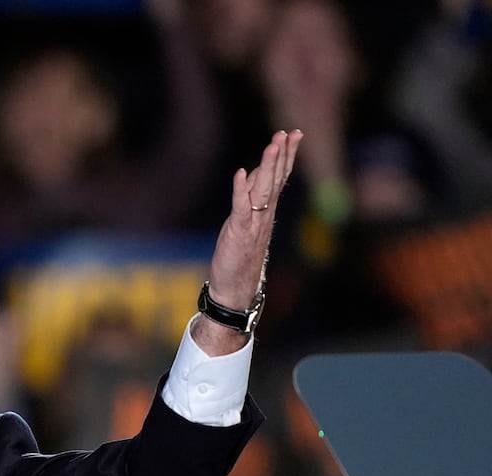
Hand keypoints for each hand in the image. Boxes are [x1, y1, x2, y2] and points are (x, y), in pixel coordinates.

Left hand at [192, 129, 301, 354]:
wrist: (234, 289)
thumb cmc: (238, 258)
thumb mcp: (245, 223)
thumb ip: (250, 200)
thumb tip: (253, 175)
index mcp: (266, 211)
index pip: (279, 178)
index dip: (286, 156)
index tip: (293, 134)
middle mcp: (264, 215)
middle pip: (276, 179)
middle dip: (282, 154)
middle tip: (289, 132)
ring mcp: (253, 223)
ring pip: (263, 189)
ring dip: (268, 165)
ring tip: (274, 143)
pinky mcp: (238, 232)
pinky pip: (240, 207)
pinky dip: (241, 190)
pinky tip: (242, 173)